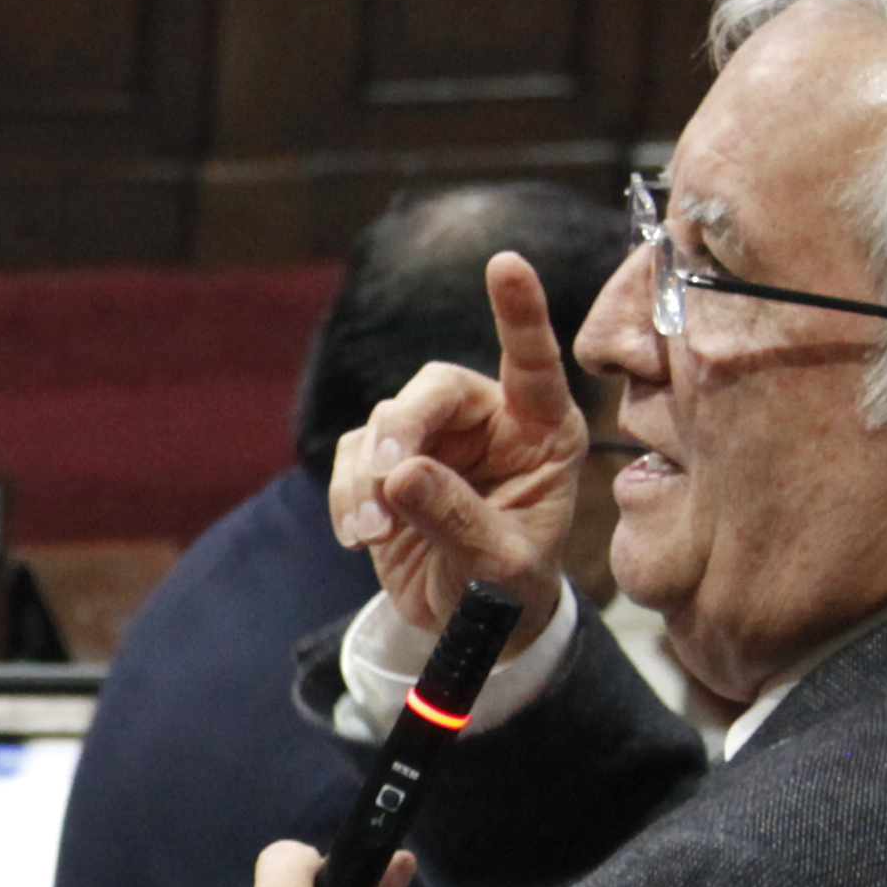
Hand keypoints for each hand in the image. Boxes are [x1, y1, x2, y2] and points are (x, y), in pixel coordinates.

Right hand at [326, 248, 585, 658]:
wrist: (473, 622)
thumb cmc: (510, 590)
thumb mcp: (499, 567)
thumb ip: (457, 520)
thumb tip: (398, 475)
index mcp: (541, 431)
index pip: (532, 362)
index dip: (519, 313)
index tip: (506, 264)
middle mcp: (490, 421)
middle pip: (432, 389)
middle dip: (402, 431)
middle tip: (385, 481)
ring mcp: (435, 437)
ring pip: (384, 423)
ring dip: (366, 478)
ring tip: (370, 535)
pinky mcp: (386, 462)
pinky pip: (351, 457)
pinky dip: (346, 496)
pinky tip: (359, 538)